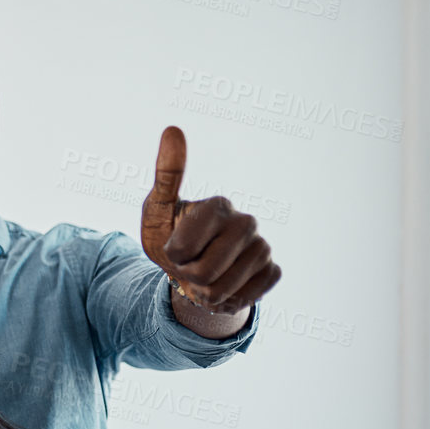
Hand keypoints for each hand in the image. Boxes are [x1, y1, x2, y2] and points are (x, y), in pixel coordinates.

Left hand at [140, 126, 282, 315]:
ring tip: (204, 276)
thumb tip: (173, 128)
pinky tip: (225, 285)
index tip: (175, 246)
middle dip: (187, 277)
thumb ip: (166, 174)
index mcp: (219, 205)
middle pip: (204, 273)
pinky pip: (244, 297)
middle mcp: (247, 222)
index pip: (183, 249)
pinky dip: (227, 300)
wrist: (191, 269)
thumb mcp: (157, 209)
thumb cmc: (170, 234)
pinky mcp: (272, 271)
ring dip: (205, 292)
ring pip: (222, 290)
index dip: (172, 257)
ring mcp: (263, 247)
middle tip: (189, 264)